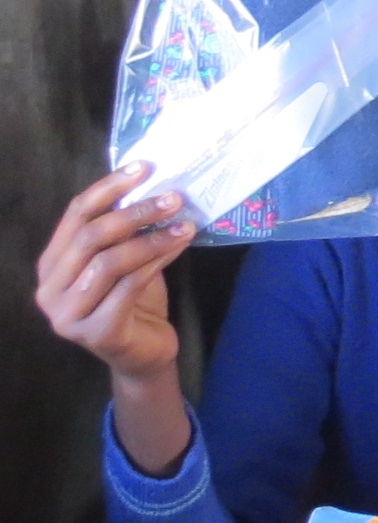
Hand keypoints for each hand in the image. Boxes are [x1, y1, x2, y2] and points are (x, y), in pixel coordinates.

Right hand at [35, 167, 193, 382]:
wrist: (144, 355)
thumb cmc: (133, 302)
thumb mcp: (125, 259)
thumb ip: (124, 231)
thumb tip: (150, 183)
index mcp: (52, 264)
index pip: (75, 215)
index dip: (109, 187)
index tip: (145, 167)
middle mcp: (49, 290)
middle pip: (90, 236)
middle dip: (135, 212)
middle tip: (174, 199)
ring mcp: (67, 315)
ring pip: (109, 261)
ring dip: (151, 237)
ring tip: (184, 224)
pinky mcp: (95, 332)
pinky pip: (129, 286)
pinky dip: (158, 261)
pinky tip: (179, 245)